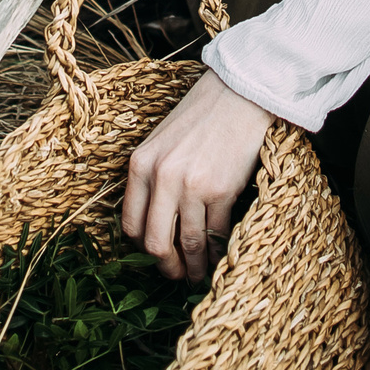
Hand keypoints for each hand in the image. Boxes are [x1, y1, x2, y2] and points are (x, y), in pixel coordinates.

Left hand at [123, 71, 269, 281]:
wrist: (239, 93)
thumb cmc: (201, 115)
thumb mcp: (161, 142)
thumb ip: (152, 177)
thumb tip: (155, 221)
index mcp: (140, 165)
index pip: (131, 224)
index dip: (142, 249)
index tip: (154, 257)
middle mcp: (162, 178)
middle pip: (156, 242)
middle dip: (167, 266)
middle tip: (177, 276)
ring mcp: (192, 186)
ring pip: (189, 243)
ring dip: (195, 266)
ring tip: (200, 274)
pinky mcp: (222, 190)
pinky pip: (216, 233)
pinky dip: (218, 251)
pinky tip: (219, 256)